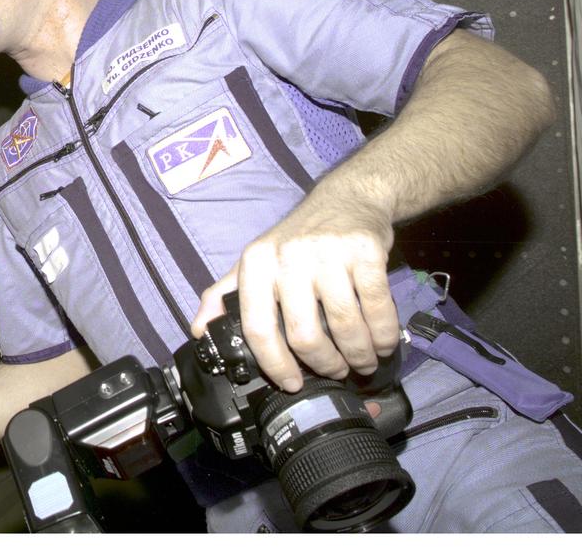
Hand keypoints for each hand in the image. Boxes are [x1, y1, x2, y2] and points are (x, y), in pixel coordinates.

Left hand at [191, 202, 399, 391]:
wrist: (346, 199)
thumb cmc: (297, 238)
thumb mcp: (255, 261)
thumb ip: (225, 296)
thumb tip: (200, 330)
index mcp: (256, 264)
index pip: (257, 327)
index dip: (275, 364)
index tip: (292, 383)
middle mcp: (288, 257)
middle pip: (304, 334)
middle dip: (324, 364)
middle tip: (336, 372)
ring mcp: (328, 253)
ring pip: (344, 325)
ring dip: (358, 354)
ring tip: (362, 361)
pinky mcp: (365, 251)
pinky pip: (376, 307)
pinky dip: (383, 334)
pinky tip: (382, 343)